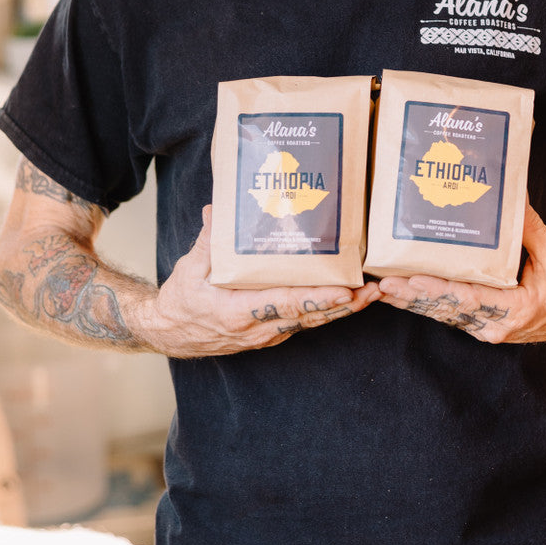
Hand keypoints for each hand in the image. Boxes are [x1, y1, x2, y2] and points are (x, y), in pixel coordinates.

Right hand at [147, 207, 380, 356]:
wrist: (170, 333)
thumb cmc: (182, 302)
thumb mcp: (189, 269)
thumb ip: (208, 241)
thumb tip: (217, 210)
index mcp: (239, 313)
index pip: (287, 304)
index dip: (320, 299)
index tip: (346, 290)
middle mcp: (259, 328)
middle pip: (310, 315)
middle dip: (345, 304)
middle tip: (375, 289)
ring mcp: (267, 334)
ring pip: (312, 321)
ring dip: (343, 309)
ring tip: (372, 293)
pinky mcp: (272, 332)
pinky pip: (304, 322)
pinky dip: (327, 311)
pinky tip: (348, 298)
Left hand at [376, 203, 545, 343]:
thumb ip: (530, 227)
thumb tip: (512, 193)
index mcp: (515, 311)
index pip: (467, 300)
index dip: (437, 291)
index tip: (410, 281)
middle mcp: (495, 325)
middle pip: (446, 310)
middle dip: (411, 297)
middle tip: (381, 284)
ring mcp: (486, 328)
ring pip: (442, 315)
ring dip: (411, 303)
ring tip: (380, 289)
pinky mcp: (481, 325)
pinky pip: (448, 315)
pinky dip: (424, 304)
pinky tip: (400, 295)